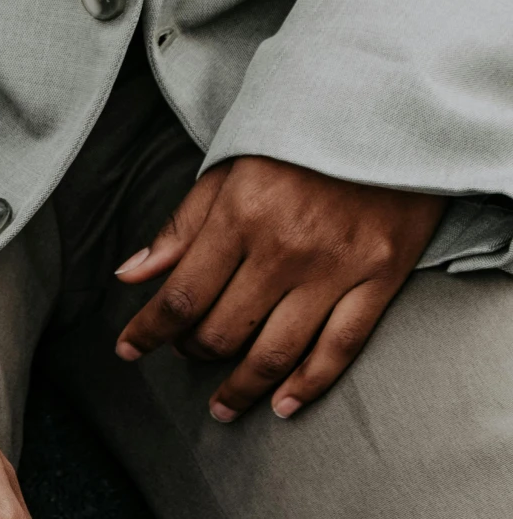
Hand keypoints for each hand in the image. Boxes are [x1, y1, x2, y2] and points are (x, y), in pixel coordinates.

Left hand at [114, 156, 442, 419]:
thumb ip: (181, 226)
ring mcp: (335, 267)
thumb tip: (131, 275)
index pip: (181, 296)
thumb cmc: (300, 142)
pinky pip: (339, 348)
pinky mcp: (380, 277)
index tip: (127, 350)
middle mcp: (285, 248)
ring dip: (241, 388)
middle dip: (194, 352)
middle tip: (187, 355)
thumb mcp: (230, 168)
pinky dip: (308, 385)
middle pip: (224, 330)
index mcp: (240, 215)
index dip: (148, 331)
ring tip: (223, 406)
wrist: (390, 112)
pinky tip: (284, 406)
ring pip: (275, 351)